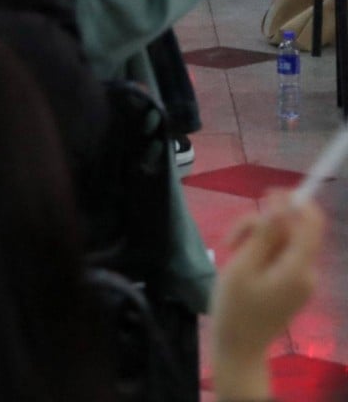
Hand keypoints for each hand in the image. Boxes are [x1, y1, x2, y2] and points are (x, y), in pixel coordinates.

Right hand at [211, 193, 324, 399]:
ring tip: (230, 253)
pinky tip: (242, 265)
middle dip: (264, 224)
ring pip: (285, 242)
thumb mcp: (242, 267)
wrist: (238, 348)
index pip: (311, 223)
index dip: (295, 201)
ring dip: (259, 238)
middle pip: (294, 230)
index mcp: (297, 268)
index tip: (267, 193)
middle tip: (232, 238)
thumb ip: (264, 235)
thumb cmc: (234, 309)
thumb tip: (281, 205)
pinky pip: (283, 257)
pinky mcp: (293, 286)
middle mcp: (307, 272)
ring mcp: (302, 281)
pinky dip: (263, 253)